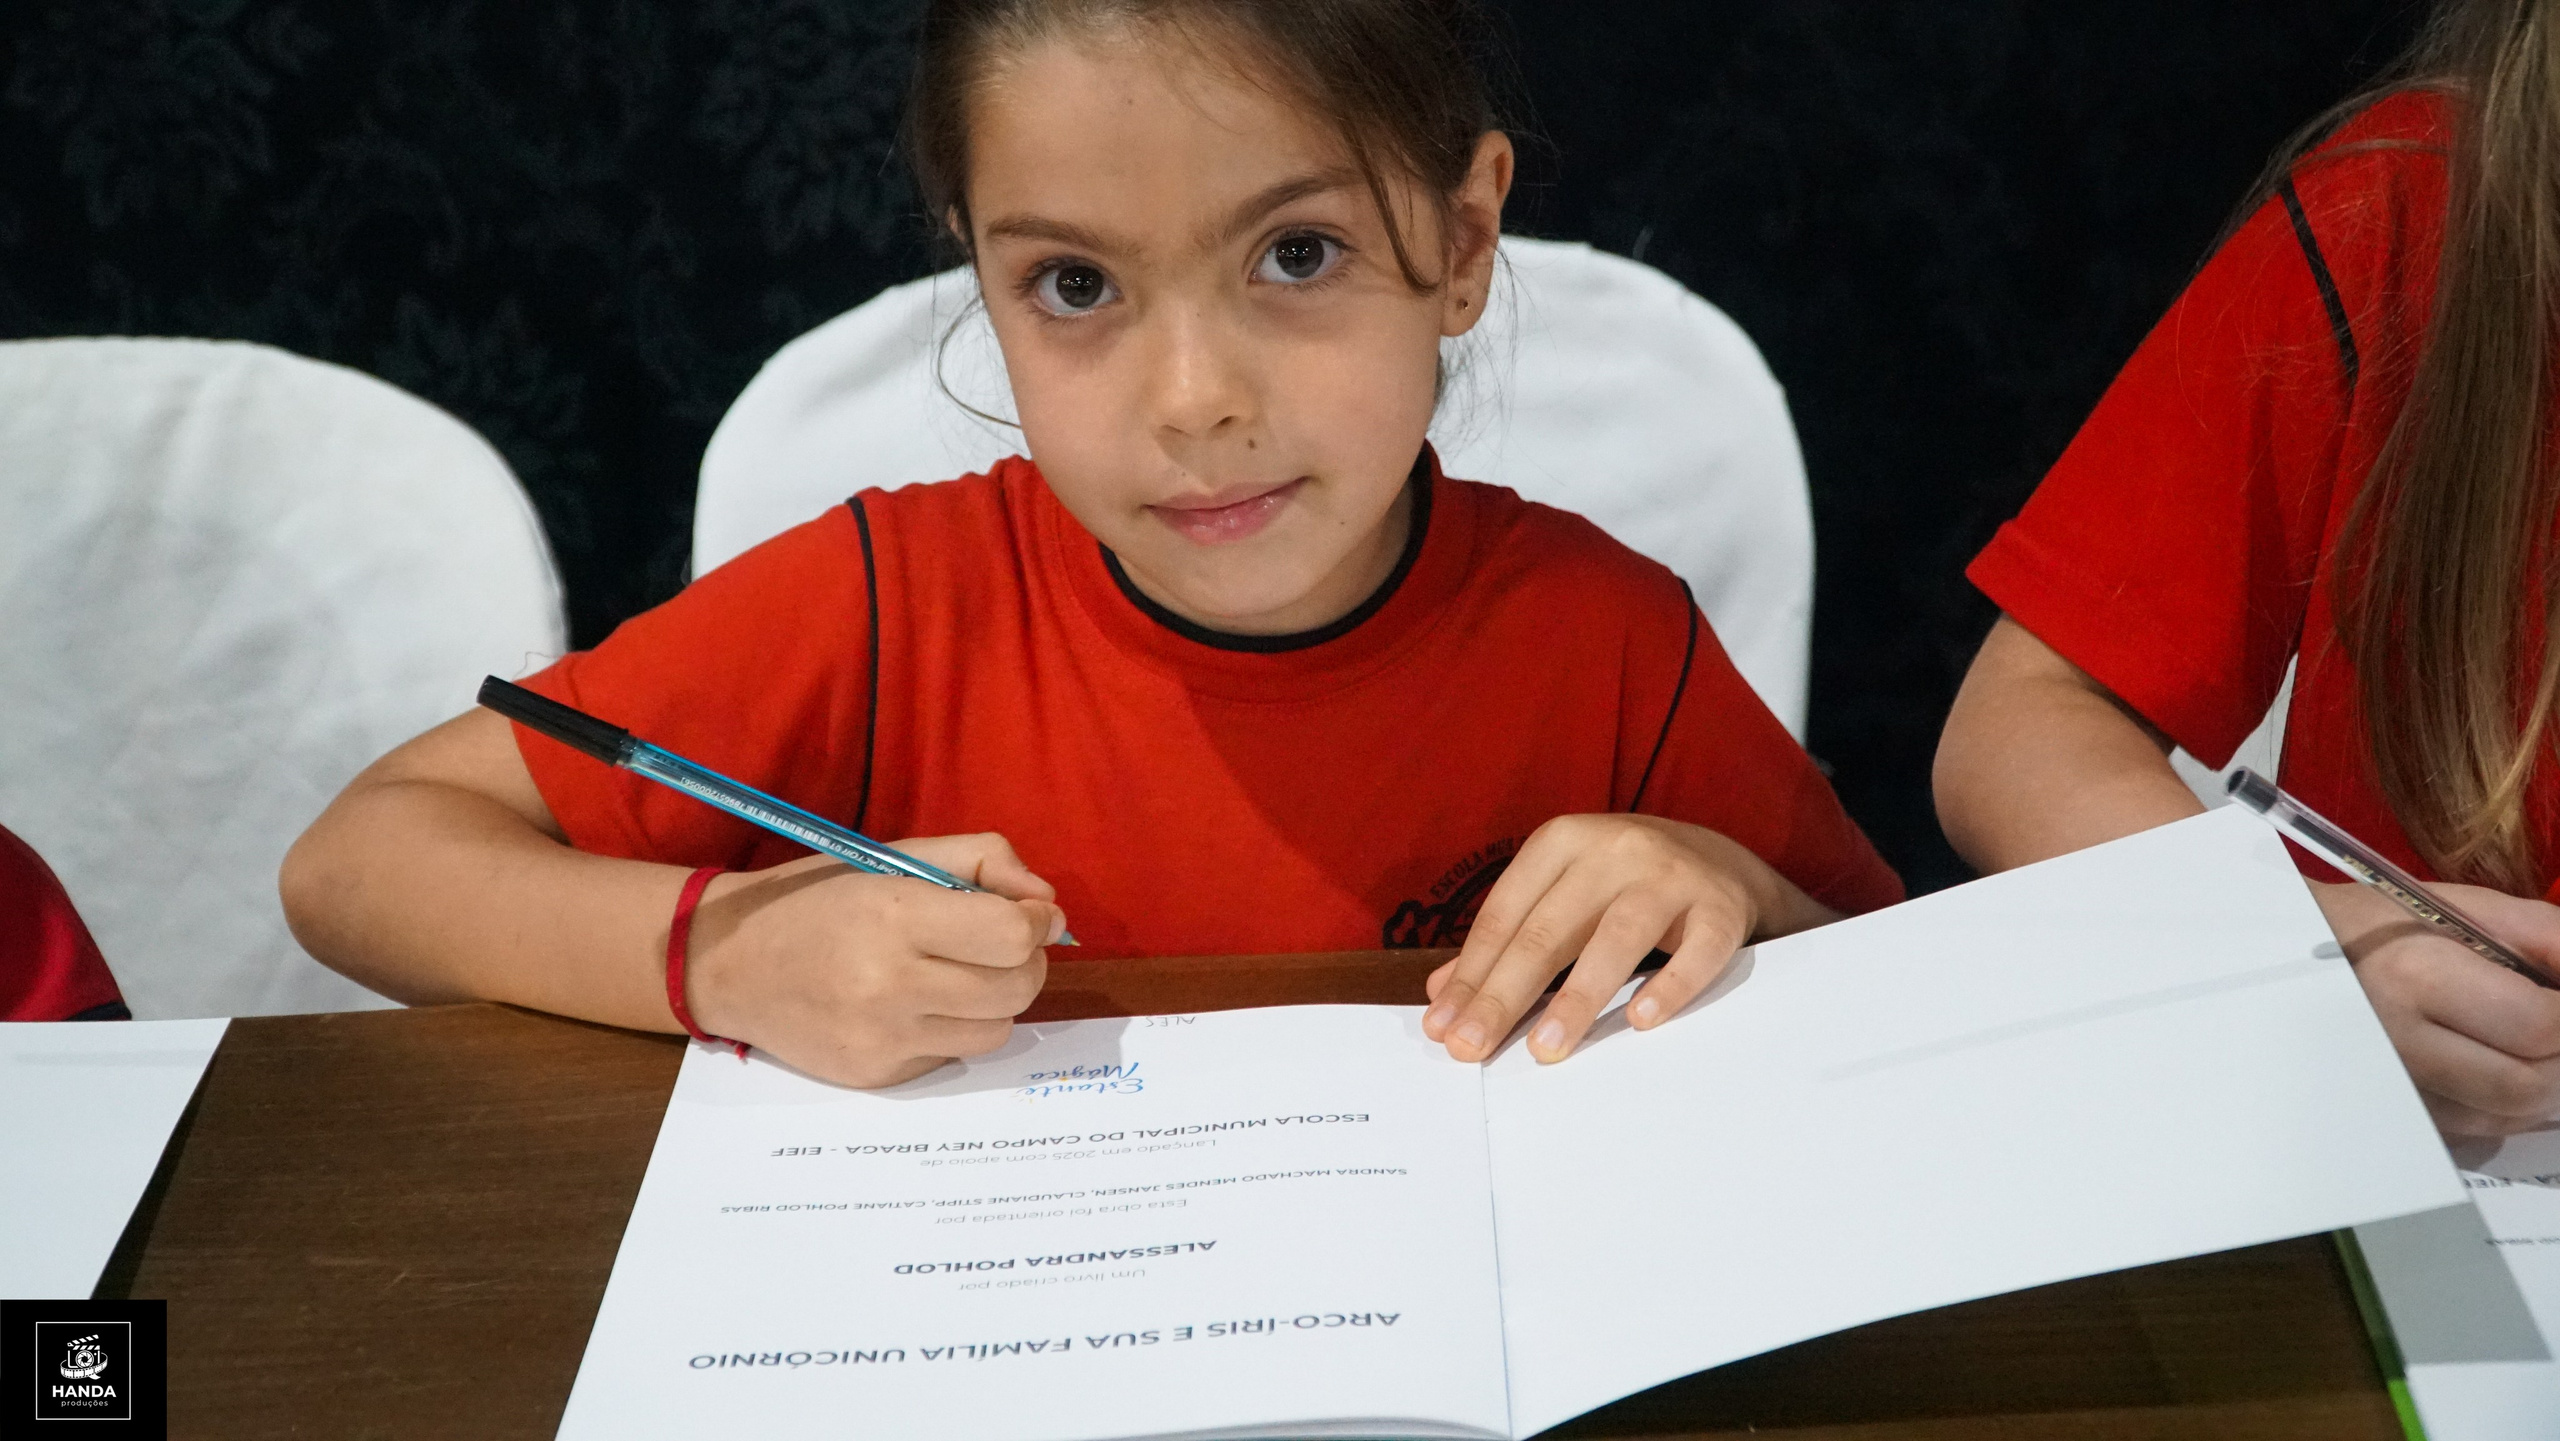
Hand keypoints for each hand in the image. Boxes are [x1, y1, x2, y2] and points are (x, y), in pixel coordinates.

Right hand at [682, 833, 1066, 1088]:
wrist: (730, 964)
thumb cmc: (821, 899)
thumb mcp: (896, 855)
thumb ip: (983, 861)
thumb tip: (1048, 904)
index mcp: (894, 917)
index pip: (1011, 935)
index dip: (1036, 923)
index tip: (1029, 914)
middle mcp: (889, 985)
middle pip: (1016, 988)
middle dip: (1025, 961)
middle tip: (998, 944)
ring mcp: (882, 1039)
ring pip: (996, 1030)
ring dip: (993, 1000)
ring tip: (956, 974)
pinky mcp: (877, 1077)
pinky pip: (952, 1055)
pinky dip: (951, 1029)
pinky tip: (914, 1004)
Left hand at [1419, 814, 1835, 1064]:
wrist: (1725, 864)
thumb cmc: (1625, 886)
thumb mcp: (1564, 896)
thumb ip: (1507, 940)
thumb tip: (1442, 996)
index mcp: (1564, 842)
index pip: (1506, 914)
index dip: (1471, 973)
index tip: (1443, 1027)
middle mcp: (1615, 849)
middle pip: (1549, 930)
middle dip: (1503, 995)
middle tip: (1473, 1047)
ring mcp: (1672, 876)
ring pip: (1616, 939)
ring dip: (1576, 998)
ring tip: (1545, 1049)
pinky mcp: (1721, 908)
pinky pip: (1696, 952)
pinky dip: (1670, 986)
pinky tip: (1640, 1021)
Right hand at [2316, 879, 2559, 1134]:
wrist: (2292, 956)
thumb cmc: (2377, 923)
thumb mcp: (2461, 906)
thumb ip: (2544, 935)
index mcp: (2418, 978)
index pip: (2540, 1026)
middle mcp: (2400, 1043)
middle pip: (2527, 1086)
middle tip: (2552, 1028)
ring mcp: (2391, 1086)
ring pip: (2506, 1117)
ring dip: (2540, 1087)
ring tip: (2529, 1046)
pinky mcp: (2390, 1112)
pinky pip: (2476, 1129)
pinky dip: (2505, 1106)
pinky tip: (2494, 1067)